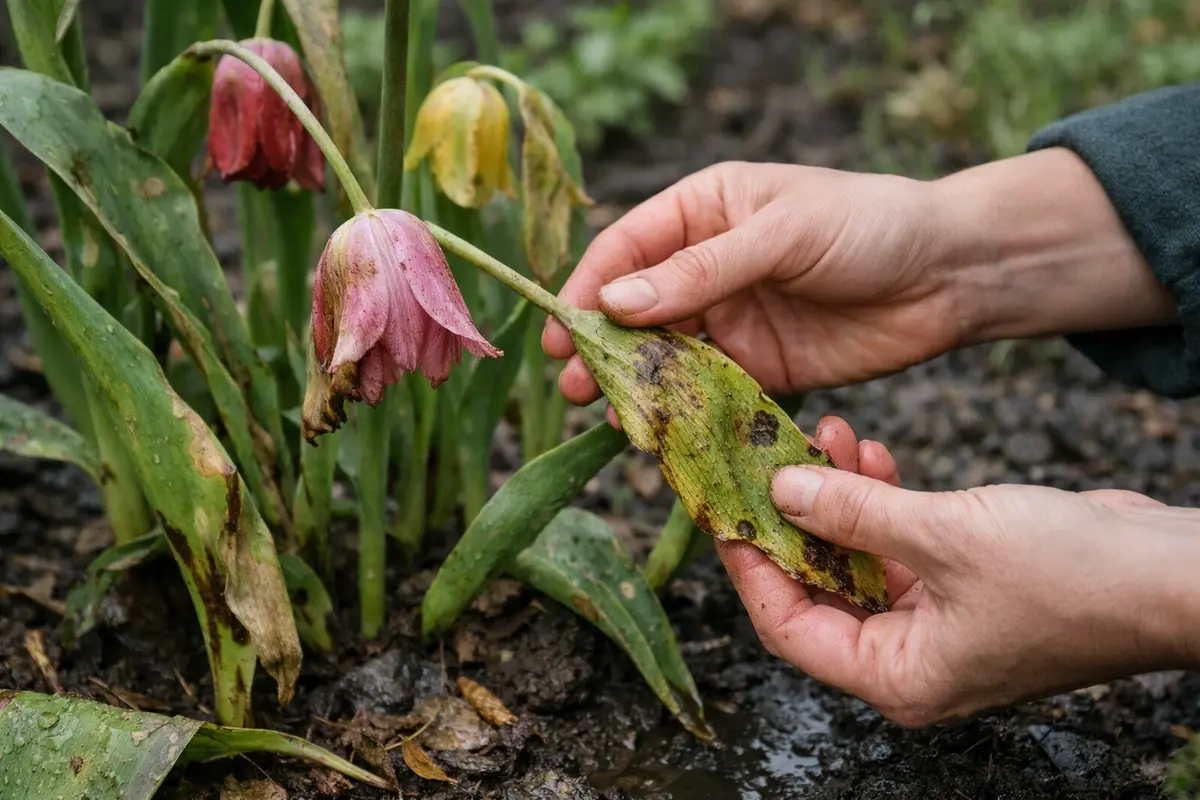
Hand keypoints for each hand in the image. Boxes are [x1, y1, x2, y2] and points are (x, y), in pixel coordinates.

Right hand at [543, 151, 1176, 405]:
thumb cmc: (869, 224)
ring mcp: (733, 319)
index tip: (566, 328)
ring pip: (666, 355)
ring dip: (636, 383)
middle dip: (603, 344)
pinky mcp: (761, 368)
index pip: (628, 247)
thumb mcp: (782, 233)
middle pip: (636, 308)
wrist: (951, 274)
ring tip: (607, 412)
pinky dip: (683, 411)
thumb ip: (701, 270)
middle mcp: (708, 265)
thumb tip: (615, 302)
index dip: (591, 287)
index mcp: (705, 210)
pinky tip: (660, 431)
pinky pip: (709, 392)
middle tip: (575, 382)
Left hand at [726, 416, 1199, 727]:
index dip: (749, 566)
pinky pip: (897, 544)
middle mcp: (909, 658)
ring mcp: (937, 622)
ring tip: (824, 437)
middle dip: (795, 518)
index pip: (788, 626)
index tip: (724, 508)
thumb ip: (854, 513)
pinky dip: (879, 501)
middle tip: (770, 457)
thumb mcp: (944, 536)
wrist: (1170, 571)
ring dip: (837, 499)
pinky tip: (866, 455)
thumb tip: (780, 490)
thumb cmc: (1071, 576)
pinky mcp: (962, 584)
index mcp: (896, 676)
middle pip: (817, 588)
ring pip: (856, 558)